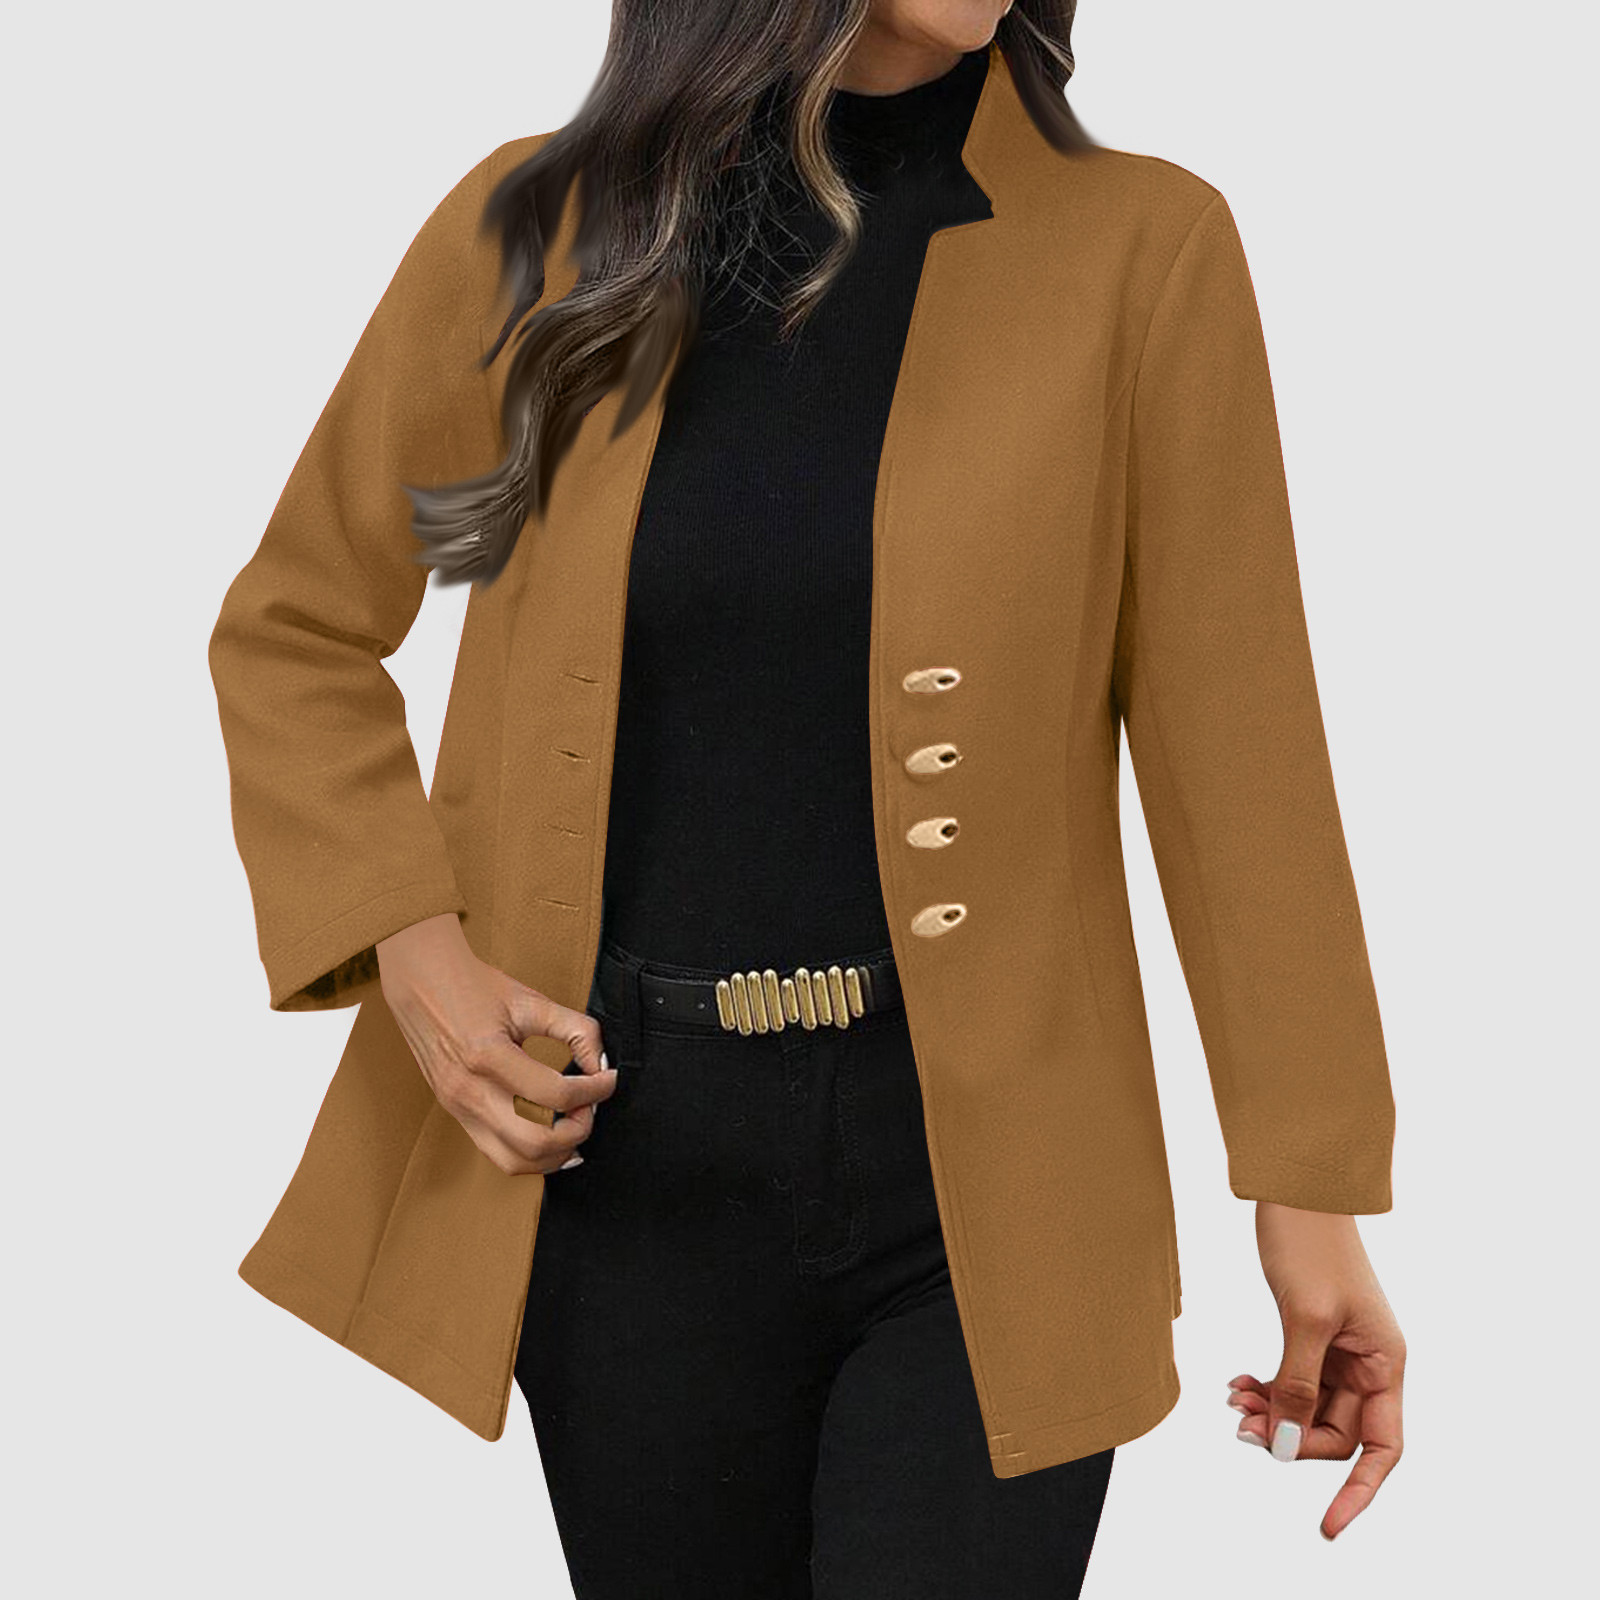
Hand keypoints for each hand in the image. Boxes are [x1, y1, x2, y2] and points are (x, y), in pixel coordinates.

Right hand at [376, 913, 617, 1174]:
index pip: (555, 1094)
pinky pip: (498, 1154)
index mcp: (487, 1055)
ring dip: (555, 1153)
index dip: (594, 1090)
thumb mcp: (531, 1000)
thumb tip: (601, 1064)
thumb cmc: (476, 988)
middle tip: (590, 1106)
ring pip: (516, 1161)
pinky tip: (552, 1138)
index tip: (608, 1078)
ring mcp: (458, 1108)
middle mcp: (469, 1091)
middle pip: (536, 1141)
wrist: (422, 985)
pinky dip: (531, 1155)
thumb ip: (575, 1029)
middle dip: (576, 1130)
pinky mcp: (456, 1115)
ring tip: (574, 1124)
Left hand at [1225, 1201, 1405, 1540]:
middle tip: (1242, 1427)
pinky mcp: (1311, 1336)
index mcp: (1385, 1362)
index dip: (1358, 1490)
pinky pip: (1292, 1381)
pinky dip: (1266, 1388)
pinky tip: (1236, 1382)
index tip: (1328, 1526)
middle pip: (1335, 1431)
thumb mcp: (1304, 1319)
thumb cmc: (1310, 1245)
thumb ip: (1300, 1385)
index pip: (1382, 1447)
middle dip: (1291, 1437)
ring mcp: (1340, 1350)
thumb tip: (1291, 1445)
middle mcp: (1369, 1362)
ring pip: (1307, 1408)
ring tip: (1232, 1401)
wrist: (1294, 1193)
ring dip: (1272, 1412)